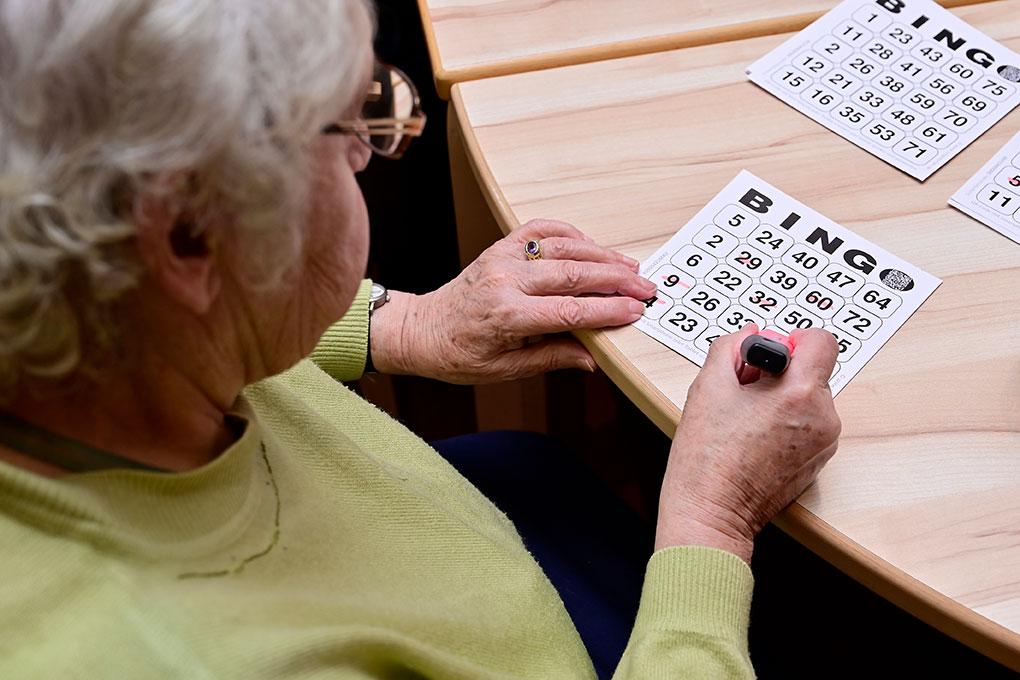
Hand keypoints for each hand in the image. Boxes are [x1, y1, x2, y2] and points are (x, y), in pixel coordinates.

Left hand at [369, 219, 656, 382]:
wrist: (422, 330)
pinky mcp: (498, 247)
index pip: (570, 310)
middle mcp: (504, 281)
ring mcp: (501, 258)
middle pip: (573, 274)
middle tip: (646, 288)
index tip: (636, 312)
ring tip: (630, 267)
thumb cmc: (459, 354)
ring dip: (600, 255)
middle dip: (616, 280)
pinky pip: (539, 230)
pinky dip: (569, 233)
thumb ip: (552, 358)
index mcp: (506, 316)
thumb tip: (594, 359)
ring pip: (562, 248)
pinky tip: (590, 245)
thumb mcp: (506, 369)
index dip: (608, 311)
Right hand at [654, 324, 840, 563]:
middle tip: (745, 391)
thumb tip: (748, 335)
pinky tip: (755, 437)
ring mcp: (825, 443)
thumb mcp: (708, 387)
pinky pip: (809, 425)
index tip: (770, 353)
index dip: (793, 340)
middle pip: (812, 372)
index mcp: (801, 394)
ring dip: (782, 399)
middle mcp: (823, 418)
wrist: (712, 512)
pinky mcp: (819, 461)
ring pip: (809, 399)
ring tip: (746, 419)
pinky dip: (787, 423)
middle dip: (780, 374)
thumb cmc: (707, 460)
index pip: (821, 341)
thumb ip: (730, 347)